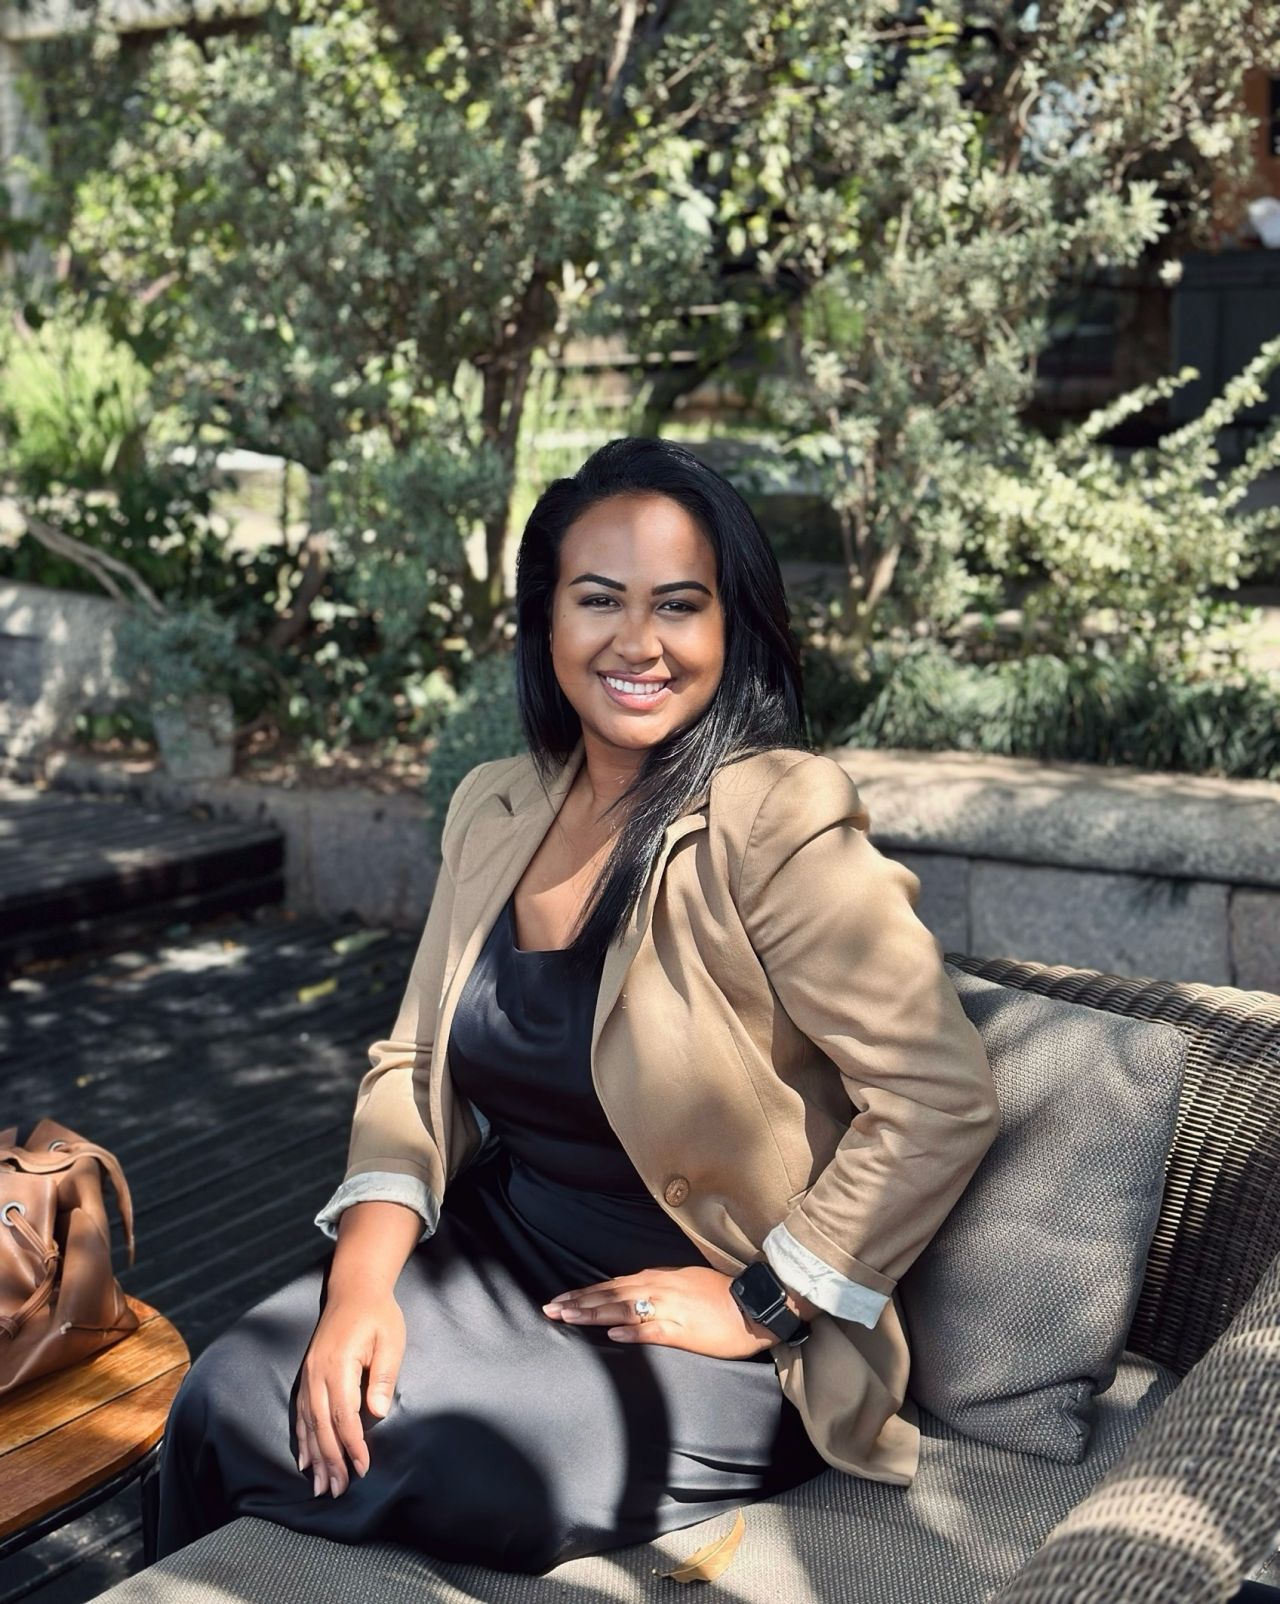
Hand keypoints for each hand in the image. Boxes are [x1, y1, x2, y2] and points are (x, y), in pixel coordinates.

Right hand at [295, 1289, 404, 1498]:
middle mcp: (317, 1373)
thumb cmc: (378, 1315)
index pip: (344, 1416)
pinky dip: (302, 1439)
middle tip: (337, 1491)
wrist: (354, 1289)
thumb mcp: (391, 1340)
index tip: (363, 1468)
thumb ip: (384, 1376)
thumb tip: (378, 1412)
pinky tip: (304, 1460)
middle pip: (321, 1426)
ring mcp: (308, 1375)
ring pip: (307, 1424)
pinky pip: (301, 1413)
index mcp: (339, 1365)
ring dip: (314, 1457)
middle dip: (330, 1461)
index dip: (353, 1445)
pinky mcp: (307, 1375)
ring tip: (319, 1486)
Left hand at [542, 1266, 808, 1358]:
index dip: (586, 1293)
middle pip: (611, 1295)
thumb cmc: (721, 1295)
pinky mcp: (683, 1329)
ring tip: (568, 1317)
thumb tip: (633, 1291)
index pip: (614, 1285)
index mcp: (658, 1279)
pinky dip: (633, 1331)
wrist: (753, 1304)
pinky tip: (613, 1335)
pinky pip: (654, 1330)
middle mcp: (658, 1290)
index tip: (562, 1299)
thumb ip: (658, 1287)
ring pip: (624, 1309)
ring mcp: (669, 1309)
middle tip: (550, 1309)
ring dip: (595, 1313)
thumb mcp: (684, 1283)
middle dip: (579, 1302)